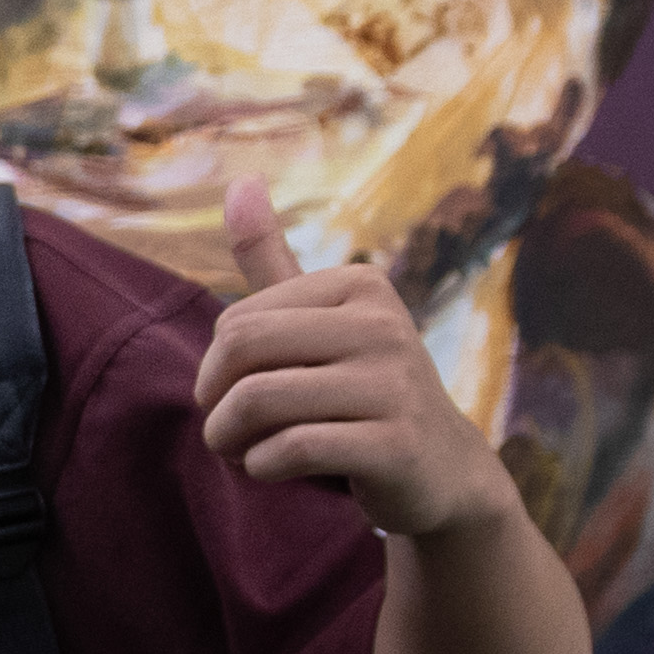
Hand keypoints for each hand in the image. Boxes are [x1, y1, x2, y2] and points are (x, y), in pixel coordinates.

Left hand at [194, 176, 508, 540]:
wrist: (440, 472)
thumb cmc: (359, 394)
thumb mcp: (320, 322)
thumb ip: (273, 260)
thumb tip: (240, 181)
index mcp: (360, 286)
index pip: (235, 323)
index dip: (214, 372)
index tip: (237, 398)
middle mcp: (383, 324)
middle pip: (238, 351)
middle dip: (213, 403)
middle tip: (226, 432)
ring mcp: (395, 384)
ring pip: (257, 401)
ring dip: (229, 442)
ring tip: (244, 455)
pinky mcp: (396, 445)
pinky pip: (290, 449)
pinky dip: (261, 468)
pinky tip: (275, 471)